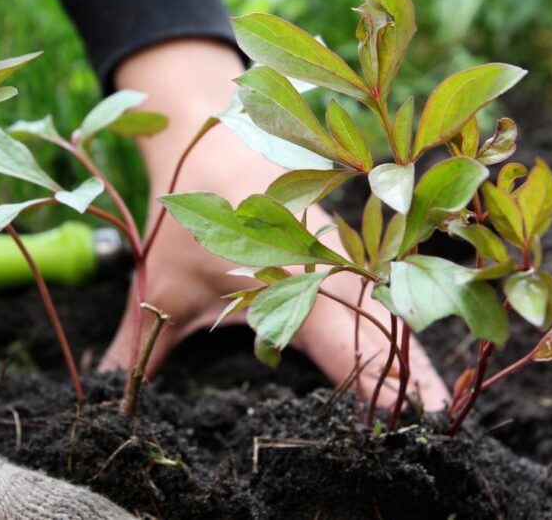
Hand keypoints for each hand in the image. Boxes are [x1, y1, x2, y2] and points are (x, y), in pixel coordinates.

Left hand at [98, 39, 449, 410]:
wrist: (219, 128)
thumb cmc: (192, 211)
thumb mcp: (162, 288)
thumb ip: (140, 349)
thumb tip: (106, 390)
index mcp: (294, 282)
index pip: (344, 342)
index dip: (375, 379)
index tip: (404, 414)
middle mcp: (333, 267)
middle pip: (384, 327)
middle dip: (417, 379)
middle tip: (444, 424)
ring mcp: (350, 251)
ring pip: (392, 304)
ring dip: (415, 349)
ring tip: (445, 403)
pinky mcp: (352, 243)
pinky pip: (384, 285)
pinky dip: (404, 316)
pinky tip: (418, 351)